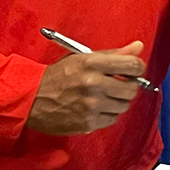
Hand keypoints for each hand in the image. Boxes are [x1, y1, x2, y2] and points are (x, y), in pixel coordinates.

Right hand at [26, 41, 145, 135]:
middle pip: (132, 89)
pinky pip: (112, 119)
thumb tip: (139, 47)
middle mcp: (94, 84)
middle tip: (117, 85)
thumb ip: (113, 54)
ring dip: (117, 102)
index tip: (133, 71)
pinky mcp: (88, 122)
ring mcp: (91, 105)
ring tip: (103, 97)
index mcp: (92, 63)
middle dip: (128, 87)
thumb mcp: (82, 58)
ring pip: (124, 106)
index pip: (132, 65)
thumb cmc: (58, 76)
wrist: (31, 98)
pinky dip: (107, 114)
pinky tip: (95, 108)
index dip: (137, 68)